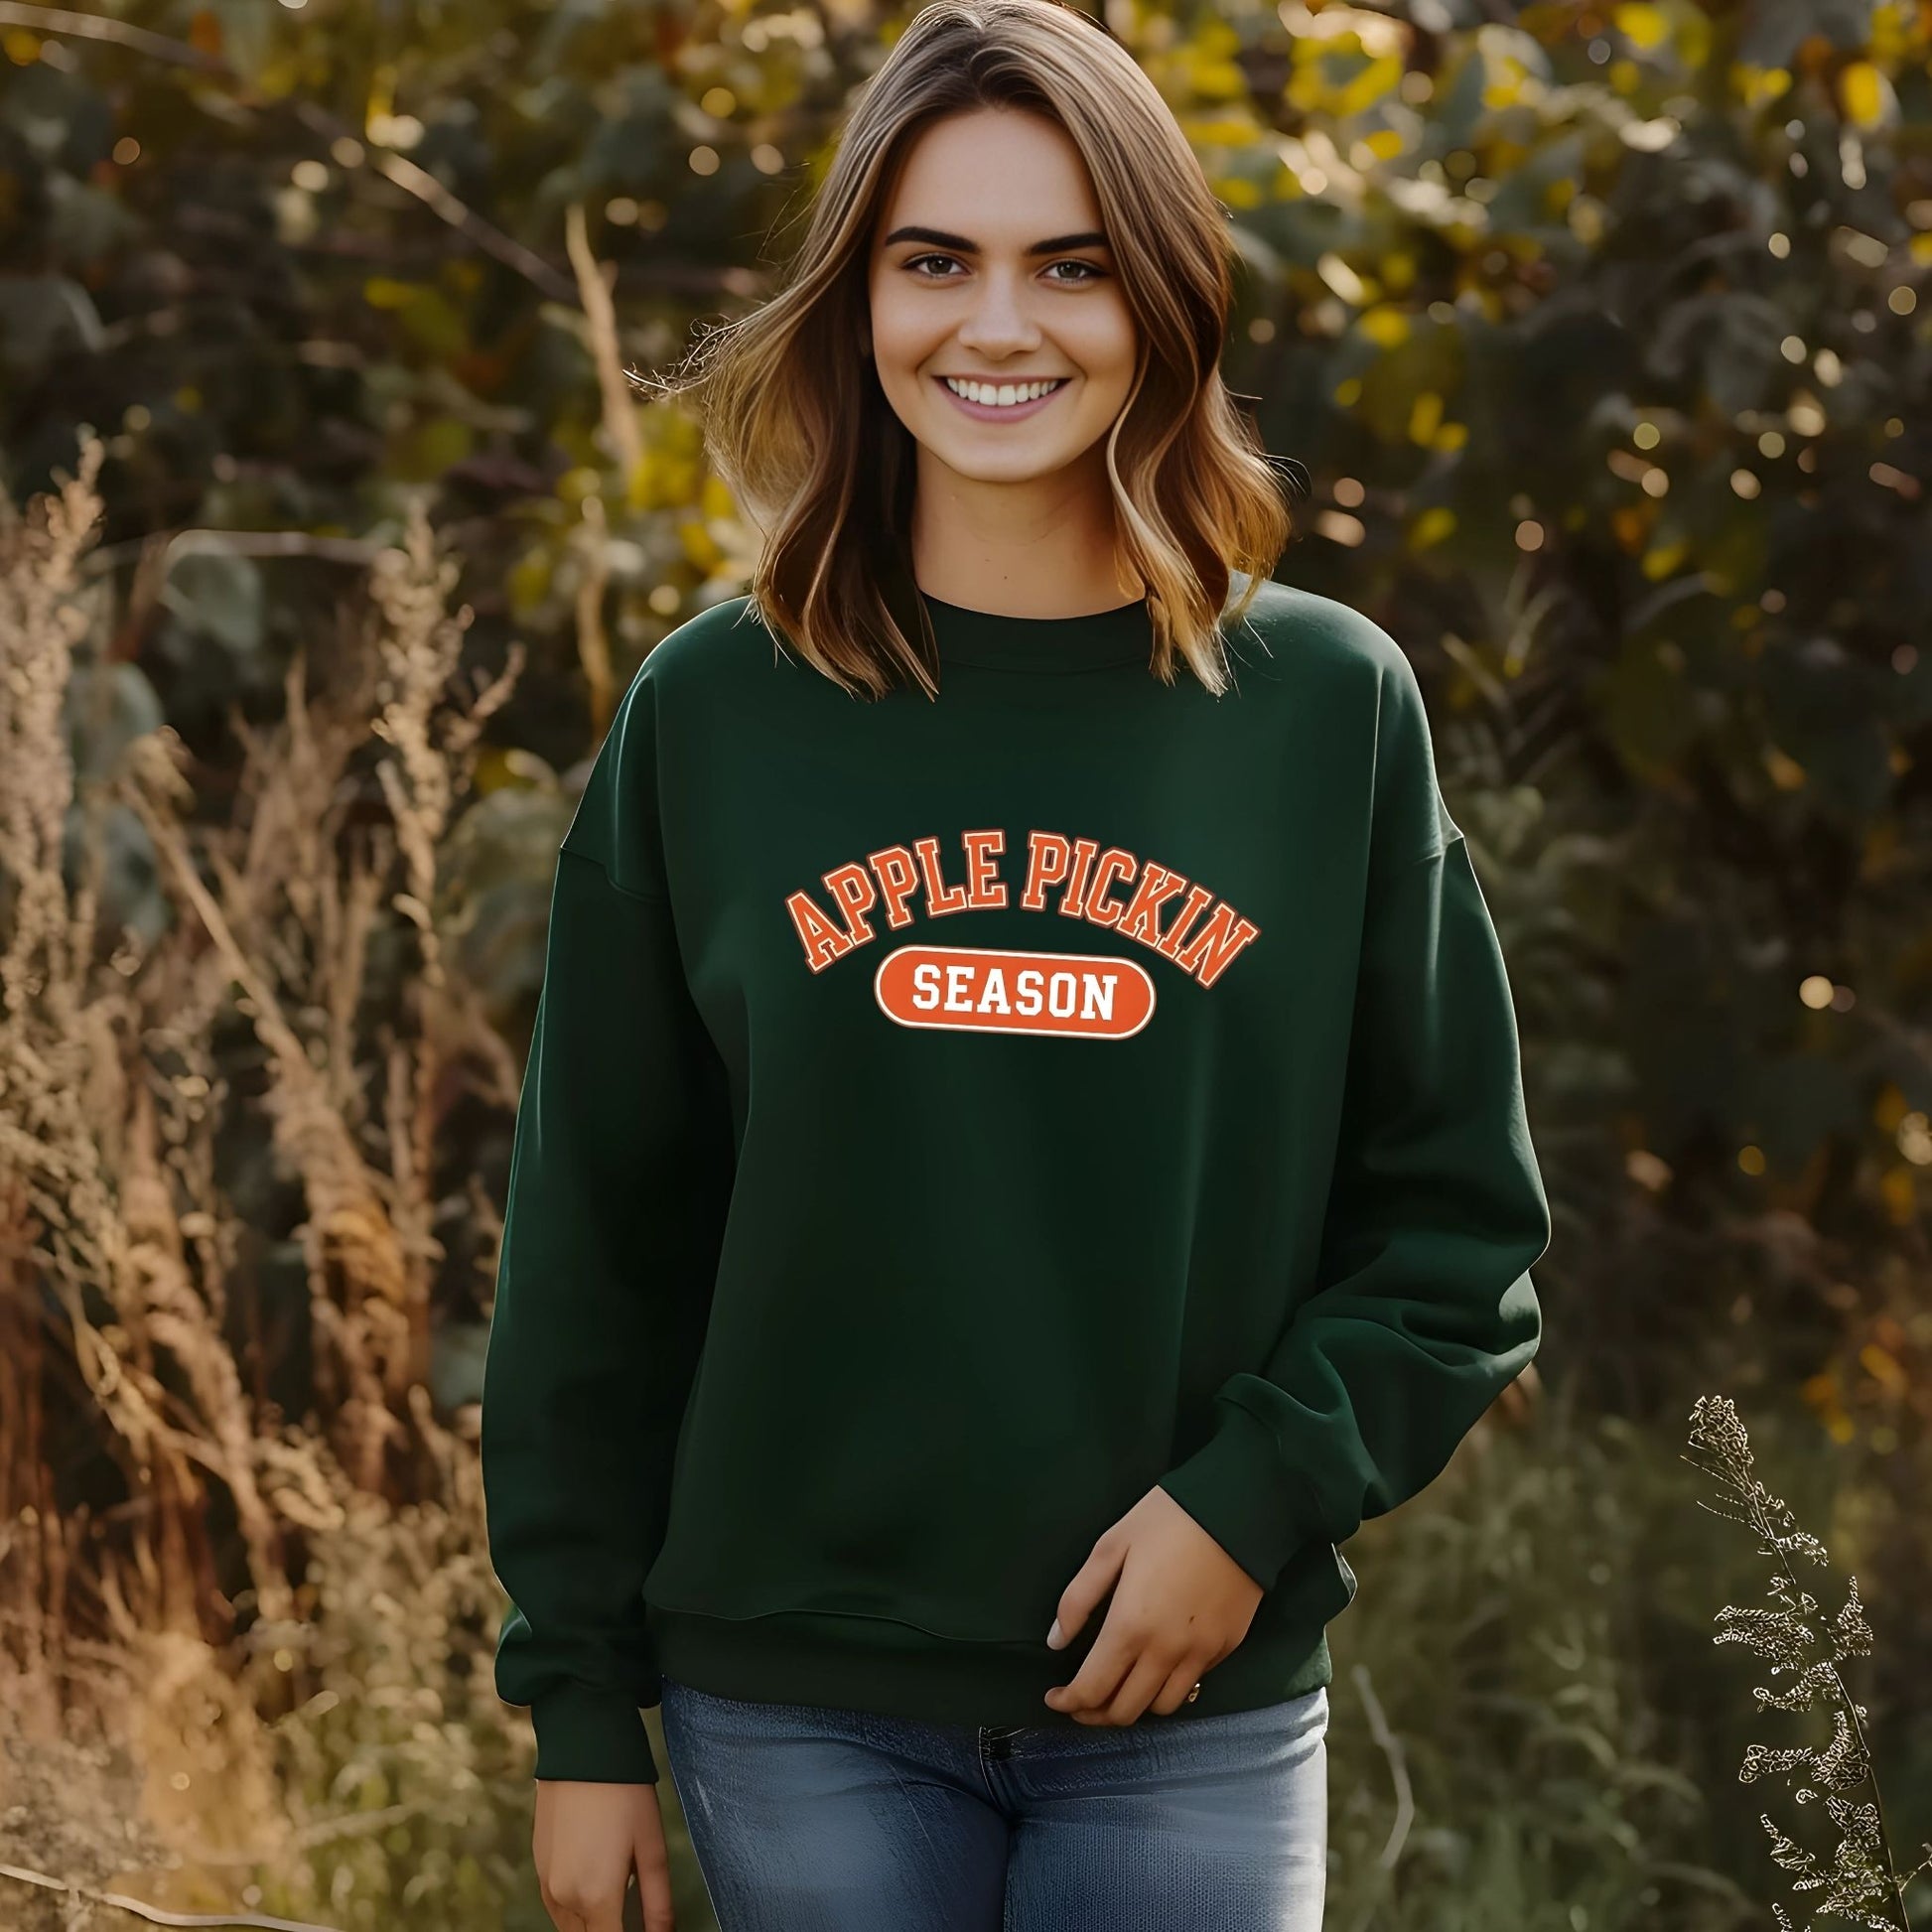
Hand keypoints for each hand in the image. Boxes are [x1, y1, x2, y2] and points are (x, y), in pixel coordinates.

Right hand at [534, 1777, 674, 1930]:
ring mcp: (546, 1885)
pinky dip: (576, 1907)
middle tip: (633, 1908)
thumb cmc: (625, 1794)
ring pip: (571, 1928)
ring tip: (618, 1889)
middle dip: (612, 1929)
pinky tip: (596, 1877)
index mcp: (596, 1897)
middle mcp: (565, 1899)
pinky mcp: (538, 1869)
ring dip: (593, 1922)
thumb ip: (658, 1904)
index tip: (641, 1925)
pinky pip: (558, 1907)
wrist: (582, 1750)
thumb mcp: (652, 1847)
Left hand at [1042, 1485, 1263, 1726]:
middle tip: (1081, 1698)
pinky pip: (1192, 1684)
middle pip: (1125, 1711)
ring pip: (1161, 1707)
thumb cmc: (1167, 1520)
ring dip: (1134, 1704)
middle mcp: (1166, 1652)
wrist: (1238, 1510)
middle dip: (1095, 1713)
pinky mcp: (1226, 1649)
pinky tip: (1156, 1665)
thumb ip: (1078, 1598)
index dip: (1068, 1703)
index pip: (1093, 1690)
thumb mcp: (1110, 1546)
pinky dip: (1168, 1686)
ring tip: (1120, 1685)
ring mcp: (1200, 1655)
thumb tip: (1056, 1642)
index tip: (1054, 1698)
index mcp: (1130, 1627)